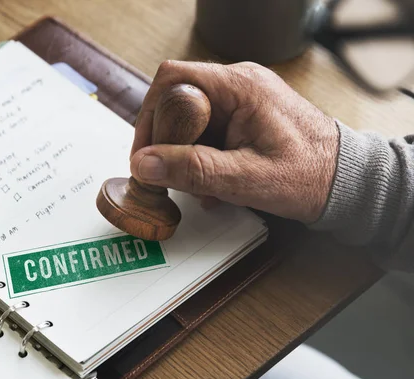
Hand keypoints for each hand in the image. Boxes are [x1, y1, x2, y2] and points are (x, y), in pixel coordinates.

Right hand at [129, 60, 339, 223]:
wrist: (345, 181)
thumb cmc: (310, 176)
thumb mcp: (246, 178)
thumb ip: (192, 170)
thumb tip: (144, 164)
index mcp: (241, 87)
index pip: (173, 81)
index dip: (150, 116)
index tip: (145, 154)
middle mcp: (239, 84)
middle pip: (177, 101)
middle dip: (168, 142)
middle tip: (171, 176)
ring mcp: (241, 99)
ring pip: (189, 120)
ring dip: (185, 155)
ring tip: (201, 186)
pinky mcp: (243, 115)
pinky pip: (207, 130)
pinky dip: (201, 156)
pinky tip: (213, 182)